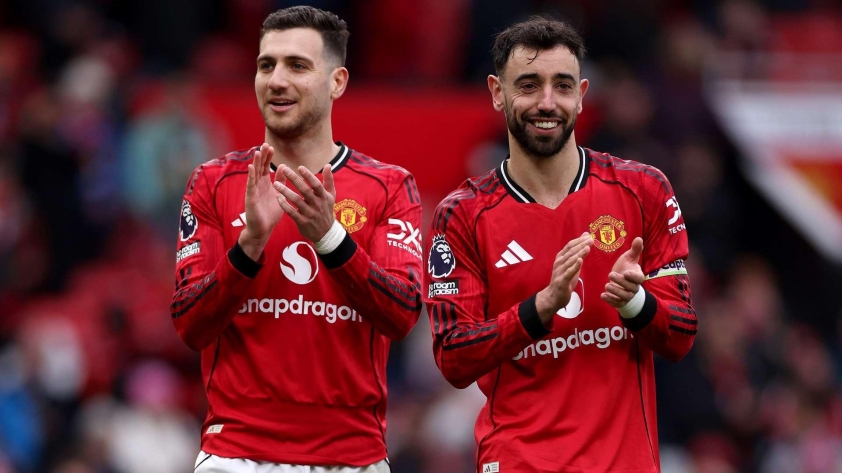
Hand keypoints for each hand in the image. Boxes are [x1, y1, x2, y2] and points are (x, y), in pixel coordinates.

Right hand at [239, 143, 285, 259]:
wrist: (263, 229)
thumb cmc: (270, 213)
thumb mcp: (279, 194)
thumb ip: (280, 181)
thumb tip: (282, 166)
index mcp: (265, 184)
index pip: (265, 167)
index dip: (268, 158)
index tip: (271, 147)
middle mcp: (258, 185)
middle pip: (259, 167)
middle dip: (262, 156)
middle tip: (265, 144)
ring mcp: (253, 190)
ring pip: (254, 174)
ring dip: (255, 163)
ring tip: (258, 152)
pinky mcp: (250, 198)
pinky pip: (250, 185)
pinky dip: (251, 176)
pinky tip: (251, 167)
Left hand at [273, 164, 336, 241]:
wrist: (326, 233)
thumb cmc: (326, 210)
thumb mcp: (331, 195)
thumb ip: (328, 180)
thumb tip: (328, 165)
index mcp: (323, 196)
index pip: (316, 184)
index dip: (308, 176)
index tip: (299, 167)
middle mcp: (317, 204)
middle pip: (305, 190)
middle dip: (294, 179)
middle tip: (284, 169)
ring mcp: (309, 214)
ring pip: (296, 201)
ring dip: (285, 191)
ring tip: (276, 183)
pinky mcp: (302, 222)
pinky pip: (291, 212)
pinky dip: (284, 205)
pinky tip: (277, 197)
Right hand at [536, 233, 591, 322]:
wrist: (553, 297)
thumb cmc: (564, 279)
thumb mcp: (572, 265)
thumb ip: (578, 252)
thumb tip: (585, 236)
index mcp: (561, 258)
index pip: (570, 246)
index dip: (579, 240)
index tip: (589, 236)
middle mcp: (559, 263)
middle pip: (570, 251)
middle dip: (581, 245)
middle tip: (591, 240)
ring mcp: (559, 271)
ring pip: (570, 260)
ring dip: (579, 253)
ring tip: (587, 247)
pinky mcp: (562, 281)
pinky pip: (569, 272)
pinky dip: (575, 266)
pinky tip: (580, 260)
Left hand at [601, 237, 644, 307]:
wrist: (622, 281)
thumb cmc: (626, 267)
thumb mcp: (629, 258)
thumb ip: (634, 250)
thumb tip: (639, 238)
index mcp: (637, 276)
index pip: (639, 278)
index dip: (633, 276)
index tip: (626, 272)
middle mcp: (634, 287)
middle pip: (630, 288)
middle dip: (620, 282)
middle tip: (610, 274)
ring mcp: (627, 296)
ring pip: (624, 297)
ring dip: (615, 292)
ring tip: (606, 286)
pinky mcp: (620, 302)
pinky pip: (618, 304)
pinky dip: (611, 301)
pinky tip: (603, 295)